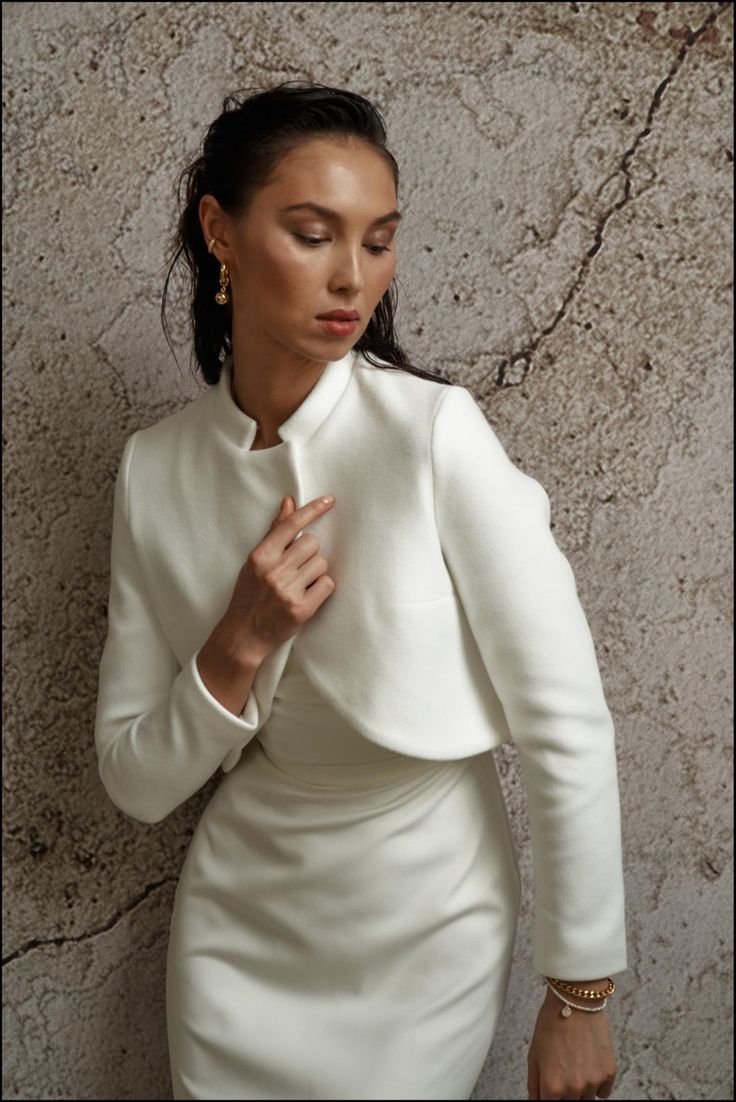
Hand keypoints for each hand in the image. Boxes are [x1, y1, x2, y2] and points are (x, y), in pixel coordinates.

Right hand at [219, 493, 336, 664]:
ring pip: (321, 564)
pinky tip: (308, 596)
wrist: (243, 635)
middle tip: (298, 569)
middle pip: (312, 543)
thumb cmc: (249, 595)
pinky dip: (322, 589)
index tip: (330, 500)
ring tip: (299, 585)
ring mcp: (287, 591)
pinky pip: (327, 584)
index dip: (313, 510)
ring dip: (315, 572)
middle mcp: (273, 571)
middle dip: (310, 554)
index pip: (291, 525)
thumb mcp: (255, 561)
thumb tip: (290, 502)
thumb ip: (275, 532)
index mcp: (260, 556)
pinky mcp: (301, 609)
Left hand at [527, 987, 617, 1099]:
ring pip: (586, 1099)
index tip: (551, 1088)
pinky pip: (603, 1092)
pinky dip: (597, 1084)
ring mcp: (593, 1083)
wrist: (575, 1002)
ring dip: (581, 1088)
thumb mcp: (534, 1054)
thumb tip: (535, 1101)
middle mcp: (574, 1089)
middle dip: (564, 1092)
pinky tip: (589, 1064)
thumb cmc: (552, 1023)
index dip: (549, 1095)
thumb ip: (534, 1084)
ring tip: (576, 1062)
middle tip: (563, 1068)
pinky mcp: (609, 1074)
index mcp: (552, 1087)